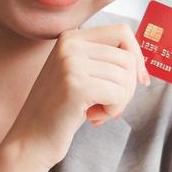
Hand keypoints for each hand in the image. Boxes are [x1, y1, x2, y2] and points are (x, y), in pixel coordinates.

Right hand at [11, 23, 147, 164]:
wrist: (31, 139)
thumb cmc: (61, 110)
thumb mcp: (81, 74)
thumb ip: (104, 60)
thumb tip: (140, 60)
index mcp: (71, 37)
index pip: (122, 32)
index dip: (137, 57)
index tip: (139, 80)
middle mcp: (70, 44)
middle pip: (127, 58)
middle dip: (128, 87)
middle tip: (109, 105)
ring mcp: (71, 63)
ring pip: (126, 77)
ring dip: (119, 102)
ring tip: (96, 111)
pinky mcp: (76, 85)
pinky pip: (118, 94)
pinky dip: (113, 111)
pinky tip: (93, 117)